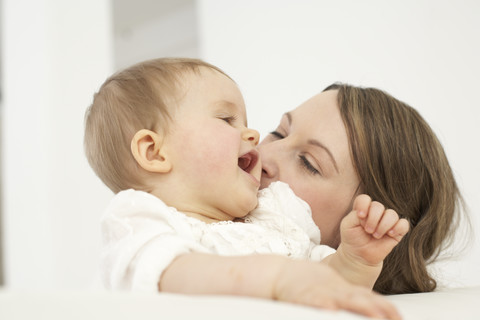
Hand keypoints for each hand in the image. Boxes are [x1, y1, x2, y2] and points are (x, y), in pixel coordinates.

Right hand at [274, 260, 401, 319]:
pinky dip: (324, 305)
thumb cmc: (309, 283)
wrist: (281, 274)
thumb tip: (372, 305)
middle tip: (391, 318)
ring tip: (375, 316)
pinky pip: (315, 302)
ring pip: (343, 300)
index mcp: (344, 290)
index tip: (399, 317)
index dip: (386, 307)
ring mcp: (321, 293)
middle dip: (378, 309)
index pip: (370, 298)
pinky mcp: (305, 296)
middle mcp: (336, 291)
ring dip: (360, 307)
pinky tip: (331, 311)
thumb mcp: (334, 287)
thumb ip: (352, 296)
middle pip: (361, 300)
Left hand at [339, 194, 409, 265]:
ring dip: (383, 226)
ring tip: (376, 235)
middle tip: (368, 231)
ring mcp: (387, 221)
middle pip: (378, 206)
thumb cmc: (352, 239)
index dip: (363, 205)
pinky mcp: (397, 231)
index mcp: (363, 209)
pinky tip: (390, 234)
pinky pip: (404, 224)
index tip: (360, 216)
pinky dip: (397, 228)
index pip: (365, 199)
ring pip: (392, 214)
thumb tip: (368, 213)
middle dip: (372, 219)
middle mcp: (376, 213)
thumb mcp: (347, 225)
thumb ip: (355, 215)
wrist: (359, 256)